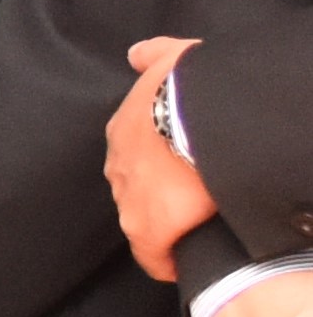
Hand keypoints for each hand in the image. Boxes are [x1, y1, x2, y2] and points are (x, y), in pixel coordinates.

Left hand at [112, 37, 218, 278]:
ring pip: (144, 220)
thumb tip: (136, 53)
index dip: (157, 165)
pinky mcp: (148, 232)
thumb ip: (153, 55)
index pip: (135, 156)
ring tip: (196, 230)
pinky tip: (186, 262)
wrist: (199, 119)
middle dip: (161, 196)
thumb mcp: (173, 62)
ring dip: (168, 225)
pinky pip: (156, 255)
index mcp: (123, 130)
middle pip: (137, 189)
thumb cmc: (190, 90)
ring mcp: (128, 200)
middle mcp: (117, 167)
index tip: (177, 173)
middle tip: (194, 200)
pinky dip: (170, 258)